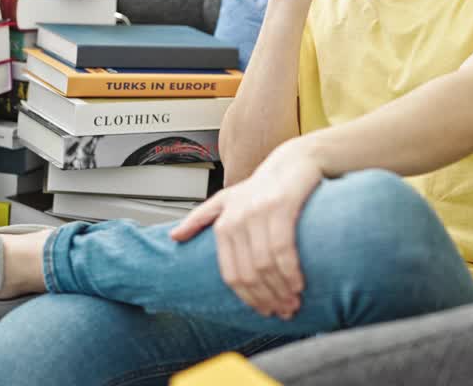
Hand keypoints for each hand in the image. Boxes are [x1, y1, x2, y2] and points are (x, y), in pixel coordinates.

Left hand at [170, 140, 323, 318]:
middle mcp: (237, 218)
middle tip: (284, 311)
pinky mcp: (281, 206)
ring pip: (266, 264)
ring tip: (293, 303)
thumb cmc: (262, 186)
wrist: (294, 161)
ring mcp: (258, 212)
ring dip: (282, 290)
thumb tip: (174, 237)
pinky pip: (283, 248)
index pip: (231, 274)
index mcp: (223, 223)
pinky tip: (299, 284)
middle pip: (249, 273)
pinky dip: (291, 271)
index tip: (265, 311)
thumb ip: (200, 218)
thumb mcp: (226, 199)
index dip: (248, 298)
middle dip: (267, 298)